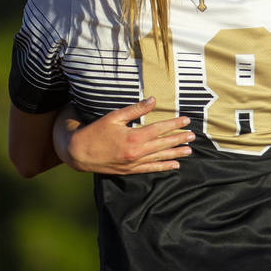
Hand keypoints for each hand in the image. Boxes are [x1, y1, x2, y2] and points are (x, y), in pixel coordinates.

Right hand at [60, 98, 193, 174]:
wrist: (78, 153)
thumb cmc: (95, 132)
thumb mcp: (114, 117)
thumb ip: (135, 110)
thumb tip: (152, 100)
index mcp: (134, 136)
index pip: (160, 129)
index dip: (174, 124)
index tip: (186, 120)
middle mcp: (137, 151)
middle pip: (163, 144)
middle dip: (179, 139)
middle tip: (193, 135)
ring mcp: (134, 163)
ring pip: (160, 157)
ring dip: (176, 153)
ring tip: (189, 150)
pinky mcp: (130, 170)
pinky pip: (151, 169)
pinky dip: (164, 167)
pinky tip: (175, 165)